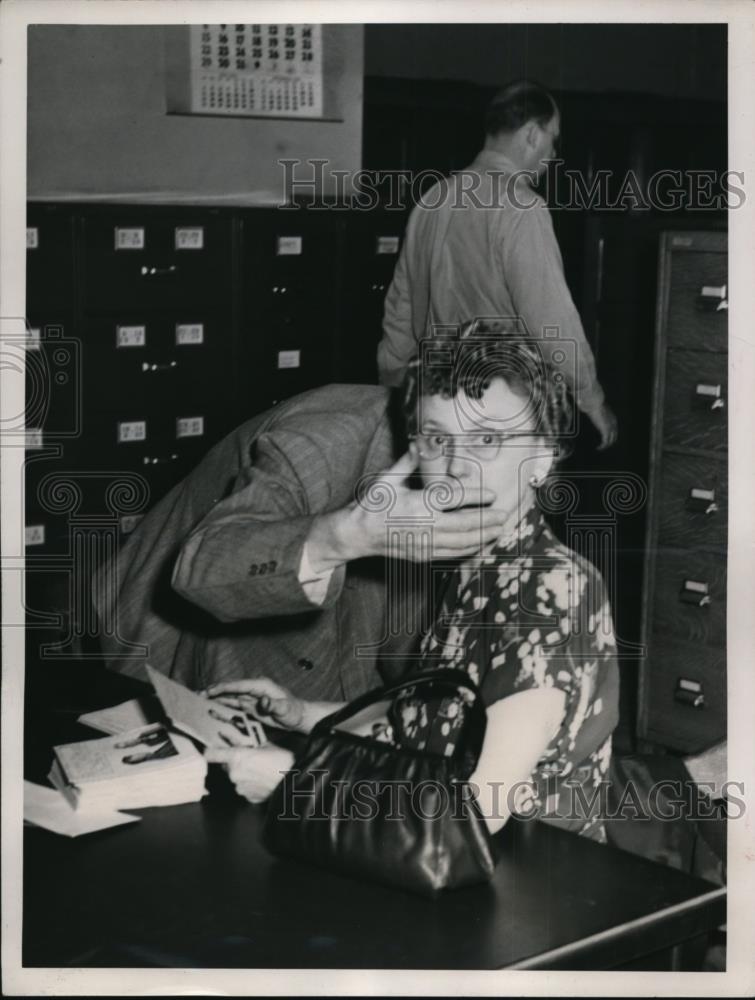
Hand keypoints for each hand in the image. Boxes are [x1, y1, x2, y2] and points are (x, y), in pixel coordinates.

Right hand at [204, 677, 305, 732]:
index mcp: (260, 686)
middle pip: (230, 689)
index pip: (238, 685)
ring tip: (199, 700)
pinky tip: (211, 707)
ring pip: (229, 696)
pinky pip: (233, 705)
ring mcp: (250, 698)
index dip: (223, 688)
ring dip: (215, 698)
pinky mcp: (250, 706)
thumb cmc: (293, 711)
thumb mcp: (285, 709)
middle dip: (213, 691)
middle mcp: (253, 689)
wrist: (298, 717)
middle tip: (197, 696)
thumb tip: (262, 702)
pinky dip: (222, 705)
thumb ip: (273, 705)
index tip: (209, 691)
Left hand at [205, 744, 293, 802]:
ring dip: (243, 773)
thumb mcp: (265, 744)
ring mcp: (239, 788)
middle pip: (226, 766)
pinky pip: (244, 788)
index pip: (211, 754)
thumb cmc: (282, 761)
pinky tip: (263, 780)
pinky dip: (250, 784)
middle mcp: (234, 774)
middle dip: (234, 761)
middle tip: (249, 757)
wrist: (295, 782)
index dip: (211, 751)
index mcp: (236, 757)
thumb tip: (231, 735)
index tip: (212, 749)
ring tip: (260, 769)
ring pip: (236, 778)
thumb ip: (245, 741)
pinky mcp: (247, 798)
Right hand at [307, 450, 510, 567]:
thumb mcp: (388, 479)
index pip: (453, 498)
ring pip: (461, 542)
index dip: (476, 496)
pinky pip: (452, 554)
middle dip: (487, 520)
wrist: (357, 534)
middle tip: (504, 515)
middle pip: (464, 524)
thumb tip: (419, 441)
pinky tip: (480, 544)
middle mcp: (424, 525)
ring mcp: (424, 543)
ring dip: (482, 536)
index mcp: (417, 503)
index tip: (492, 494)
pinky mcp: (423, 555)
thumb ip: (407, 462)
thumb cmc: (372, 504)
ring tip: (498, 529)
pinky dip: (469, 550)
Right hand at [587, 401, 617, 449]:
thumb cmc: (593, 404)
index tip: (603, 438)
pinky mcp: (605, 431)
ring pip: (611, 440)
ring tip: (600, 448)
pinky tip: (598, 448)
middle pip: (614, 436)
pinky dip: (602, 446)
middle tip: (602, 445)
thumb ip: (595, 412)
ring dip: (605, 445)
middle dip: (609, 441)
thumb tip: (588, 411)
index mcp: (612, 418)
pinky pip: (605, 442)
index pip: (614, 429)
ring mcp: (610, 427)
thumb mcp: (596, 409)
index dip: (610, 435)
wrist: (594, 403)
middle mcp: (613, 423)